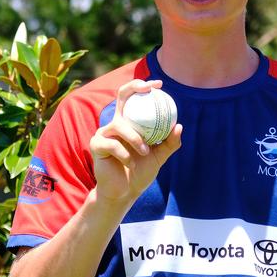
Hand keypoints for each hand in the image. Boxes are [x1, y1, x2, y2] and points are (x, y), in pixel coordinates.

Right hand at [89, 79, 182, 203]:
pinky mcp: (96, 145)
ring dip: (135, 139)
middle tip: (149, 89)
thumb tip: (179, 126)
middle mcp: (116, 123)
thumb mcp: (159, 156)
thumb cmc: (140, 171)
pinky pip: (113, 145)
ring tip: (145, 151)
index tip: (159, 84)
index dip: (143, 86)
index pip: (134, 97)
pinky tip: (132, 165)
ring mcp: (104, 133)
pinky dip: (125, 155)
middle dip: (134, 87)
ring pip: (120, 125)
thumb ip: (169, 143)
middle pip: (121, 96)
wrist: (124, 192)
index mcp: (130, 122)